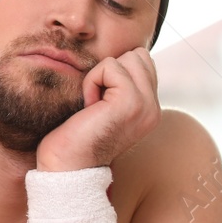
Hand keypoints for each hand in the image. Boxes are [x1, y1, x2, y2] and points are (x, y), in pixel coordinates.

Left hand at [35, 48, 160, 171]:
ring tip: (93, 104)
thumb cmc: (75, 137)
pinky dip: (92, 81)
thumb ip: (119, 85)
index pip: (142, 62)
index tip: (100, 102)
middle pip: (138, 55)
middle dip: (110, 70)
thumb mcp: (105, 106)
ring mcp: (146, 105)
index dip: (114, 73)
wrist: (67, 167)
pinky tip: (88, 106)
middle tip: (96, 102)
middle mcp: (154, 108)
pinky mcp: (131, 101)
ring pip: (126, 57)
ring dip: (101, 75)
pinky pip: (110, 67)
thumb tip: (116, 57)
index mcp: (150, 109)